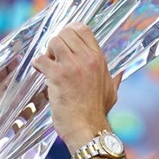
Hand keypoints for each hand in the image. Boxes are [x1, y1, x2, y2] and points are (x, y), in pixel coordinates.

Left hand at [32, 23, 121, 151]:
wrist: (88, 129)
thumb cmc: (98, 114)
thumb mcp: (111, 93)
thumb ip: (114, 80)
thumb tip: (121, 74)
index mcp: (98, 59)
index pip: (82, 29)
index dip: (69, 33)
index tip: (64, 45)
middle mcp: (87, 59)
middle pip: (65, 32)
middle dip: (57, 43)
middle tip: (55, 58)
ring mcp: (73, 66)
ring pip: (53, 41)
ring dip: (47, 53)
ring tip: (50, 66)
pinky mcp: (58, 76)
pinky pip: (41, 59)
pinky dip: (37, 64)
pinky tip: (41, 72)